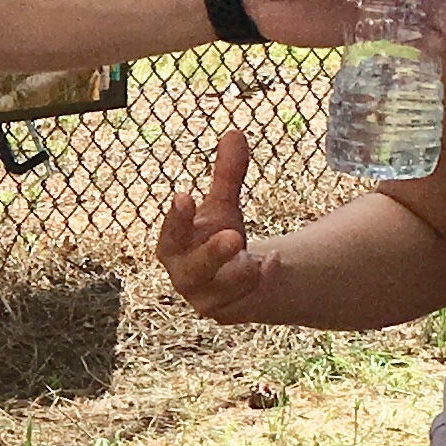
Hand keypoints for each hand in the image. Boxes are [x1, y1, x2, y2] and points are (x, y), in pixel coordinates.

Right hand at [156, 128, 295, 321]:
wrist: (231, 279)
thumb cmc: (216, 236)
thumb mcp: (224, 206)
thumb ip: (227, 176)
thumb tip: (235, 132)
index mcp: (173, 246)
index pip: (170, 234)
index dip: (176, 218)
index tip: (185, 195)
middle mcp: (184, 275)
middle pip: (193, 269)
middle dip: (212, 254)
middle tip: (234, 236)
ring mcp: (205, 298)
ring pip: (220, 291)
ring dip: (240, 273)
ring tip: (259, 255)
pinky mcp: (227, 312)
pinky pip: (244, 303)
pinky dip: (262, 282)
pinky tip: (276, 262)